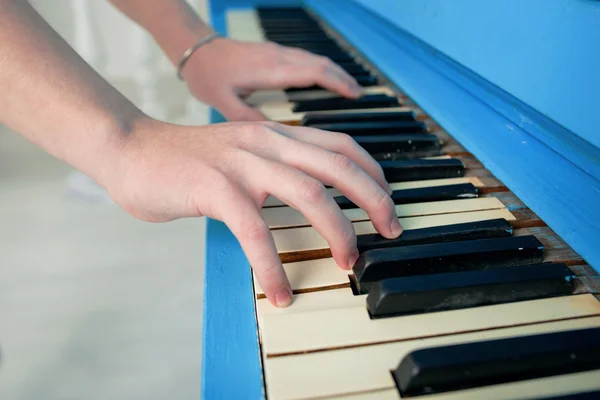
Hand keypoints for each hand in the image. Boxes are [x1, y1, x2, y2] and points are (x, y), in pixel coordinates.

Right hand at [112, 119, 402, 306]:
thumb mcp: (241, 151)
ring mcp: (241, 162)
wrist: (130, 150)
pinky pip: (255, 229)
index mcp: (275, 133)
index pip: (340, 144)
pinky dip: (272, 265)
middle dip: (373, 199)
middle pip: (337, 165)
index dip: (372, 172)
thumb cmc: (187, 160)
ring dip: (337, 230)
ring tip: (348, 262)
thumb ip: (275, 164)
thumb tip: (312, 194)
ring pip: (308, 193)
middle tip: (391, 230)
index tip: (388, 200)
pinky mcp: (214, 187)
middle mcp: (266, 141)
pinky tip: (279, 291)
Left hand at [180, 38, 361, 120]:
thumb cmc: (207, 74)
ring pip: (314, 59)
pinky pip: (305, 58)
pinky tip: (323, 79)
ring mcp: (276, 52)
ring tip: (349, 89)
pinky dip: (321, 69)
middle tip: (360, 95)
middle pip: (321, 63)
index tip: (355, 95)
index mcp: (270, 69)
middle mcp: (277, 57)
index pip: (314, 72)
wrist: (194, 49)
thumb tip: (277, 138)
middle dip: (343, 78)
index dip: (338, 83)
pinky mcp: (273, 53)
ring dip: (334, 72)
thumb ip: (249, 118)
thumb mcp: (224, 101)